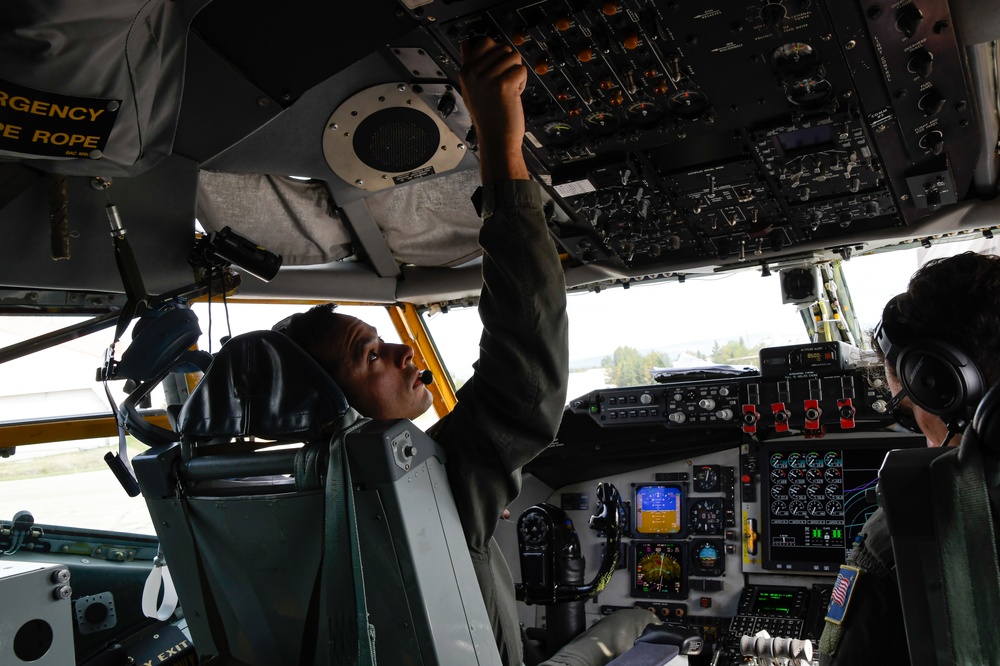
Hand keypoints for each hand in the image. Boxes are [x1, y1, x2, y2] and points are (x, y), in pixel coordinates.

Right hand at [460, 37, 528, 181]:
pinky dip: (522, 83)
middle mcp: (474, 72)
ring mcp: (488, 77)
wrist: (497, 140)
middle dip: (509, 65)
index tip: (497, 70)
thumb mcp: (470, 89)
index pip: (485, 42)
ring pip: (514, 57)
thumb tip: (467, 44)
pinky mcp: (504, 84)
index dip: (497, 53)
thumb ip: (471, 66)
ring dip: (516, 74)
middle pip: (503, 48)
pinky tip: (513, 97)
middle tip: (503, 86)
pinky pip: (521, 69)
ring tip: (508, 91)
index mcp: (466, 71)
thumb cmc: (488, 118)